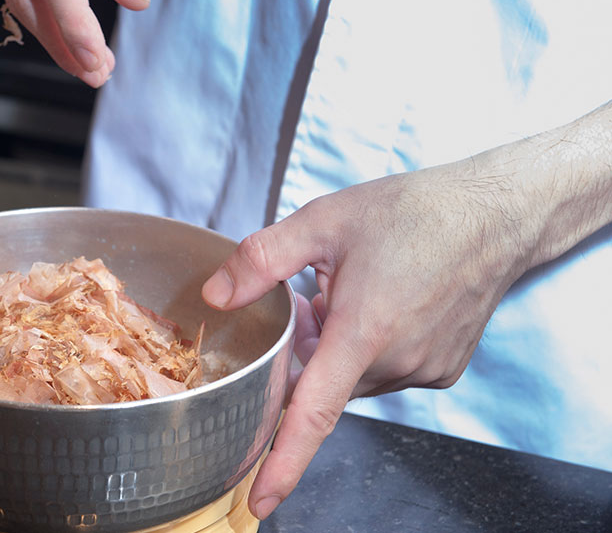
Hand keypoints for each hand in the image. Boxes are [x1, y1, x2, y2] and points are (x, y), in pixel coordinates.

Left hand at [202, 160, 540, 519]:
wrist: (496, 214)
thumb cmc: (413, 212)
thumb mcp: (324, 221)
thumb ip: (262, 260)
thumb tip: (215, 296)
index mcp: (363, 331)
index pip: (314, 414)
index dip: (282, 462)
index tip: (257, 500)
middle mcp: (398, 361)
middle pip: (324, 385)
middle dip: (302, 355)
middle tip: (309, 299)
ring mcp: (426, 370)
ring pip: (353, 379)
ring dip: (335, 351)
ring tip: (344, 294)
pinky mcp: (444, 369)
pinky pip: (386, 373)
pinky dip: (367, 351)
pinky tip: (377, 305)